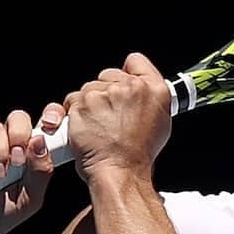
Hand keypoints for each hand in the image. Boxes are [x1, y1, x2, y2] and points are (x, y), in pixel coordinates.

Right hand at [0, 104, 65, 233]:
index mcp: (29, 153)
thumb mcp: (30, 199)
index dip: (49, 118)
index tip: (52, 126)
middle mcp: (7, 144)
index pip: (42, 125)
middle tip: (19, 159)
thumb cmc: (2, 213)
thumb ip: (40, 173)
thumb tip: (41, 142)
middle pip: (17, 118)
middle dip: (20, 134)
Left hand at [65, 52, 172, 184]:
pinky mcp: (83, 102)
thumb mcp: (160, 122)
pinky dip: (75, 113)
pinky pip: (73, 100)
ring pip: (89, 88)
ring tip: (100, 127)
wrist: (120, 172)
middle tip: (111, 117)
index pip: (136, 61)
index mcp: (154, 89)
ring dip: (90, 104)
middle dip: (106, 92)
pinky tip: (87, 128)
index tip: (123, 86)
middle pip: (109, 75)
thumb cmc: (138, 155)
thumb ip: (150, 99)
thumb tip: (139, 91)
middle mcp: (130, 87)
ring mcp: (105, 93)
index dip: (128, 73)